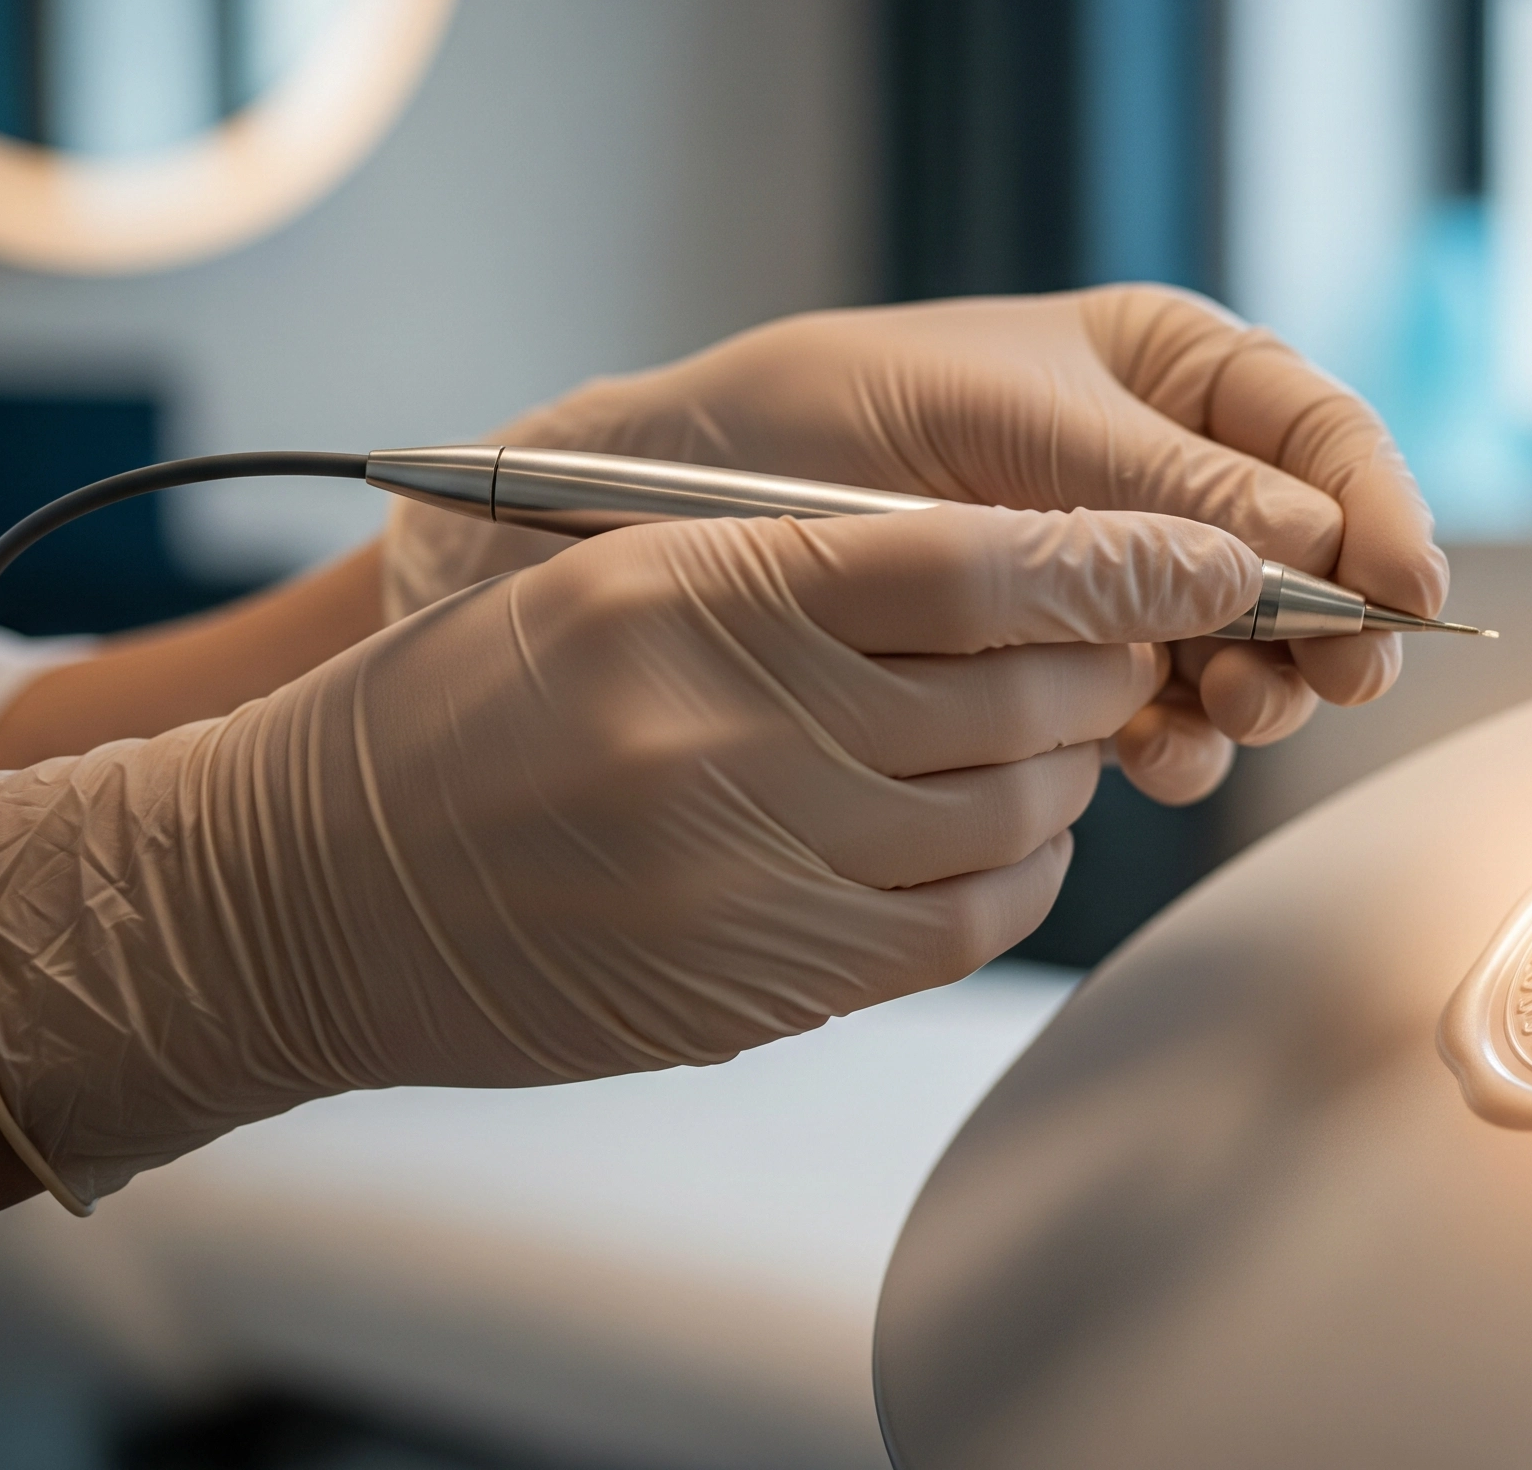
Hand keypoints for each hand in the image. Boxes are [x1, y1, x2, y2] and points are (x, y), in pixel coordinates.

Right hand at [0, 506, 1256, 1207]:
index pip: (972, 563)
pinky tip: (1001, 826)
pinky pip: (968, 920)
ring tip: (1049, 726)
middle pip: (1020, 690)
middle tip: (1131, 631)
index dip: (1122, 555)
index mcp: (695, 594)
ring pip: (1015, 809)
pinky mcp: (768, 983)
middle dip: (1112, 657)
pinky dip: (1021, 863)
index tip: (1217, 549)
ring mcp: (756, 871)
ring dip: (1069, 760)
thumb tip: (1004, 574)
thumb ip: (794, 563)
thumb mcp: (606, 575)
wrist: (314, 894)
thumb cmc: (461, 711)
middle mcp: (737, 734)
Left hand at [383, 286, 1446, 803]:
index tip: (1401, 590)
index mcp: (1156, 369)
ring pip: (1244, 644)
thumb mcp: (985, 426)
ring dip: (1255, 689)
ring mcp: (1108, 577)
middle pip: (1306, 553)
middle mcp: (1150, 471)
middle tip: (1314, 679)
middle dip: (1325, 620)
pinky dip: (1174, 736)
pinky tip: (1151, 752)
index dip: (1378, 508)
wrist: (648, 520)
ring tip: (1220, 716)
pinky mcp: (1055, 667)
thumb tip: (1318, 545)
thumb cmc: (802, 420)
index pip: (1315, 433)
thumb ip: (1145, 487)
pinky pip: (1158, 707)